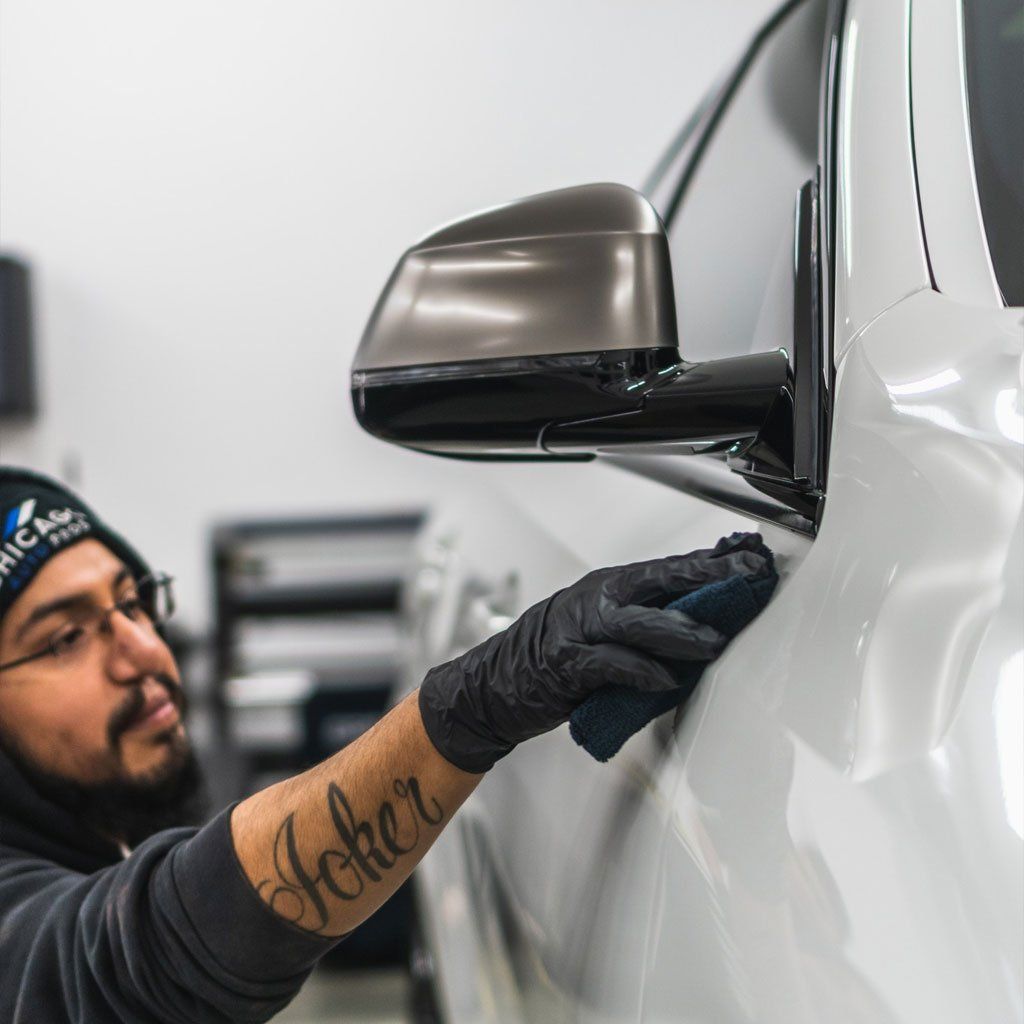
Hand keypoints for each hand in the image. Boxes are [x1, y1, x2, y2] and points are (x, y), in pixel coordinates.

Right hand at [418, 531, 769, 771]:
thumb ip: (649, 622)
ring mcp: (580, 628)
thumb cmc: (558, 655)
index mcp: (611, 585)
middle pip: (658, 580)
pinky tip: (665, 680)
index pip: (670, 567)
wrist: (496, 683)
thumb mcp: (605, 629)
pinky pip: (609, 663)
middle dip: (706, 575)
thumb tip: (710, 617)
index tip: (752, 557)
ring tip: (713, 642)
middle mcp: (597, 597)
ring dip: (679, 630)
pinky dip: (640, 672)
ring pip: (637, 622)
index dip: (712, 561)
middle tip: (746, 575)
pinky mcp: (567, 663)